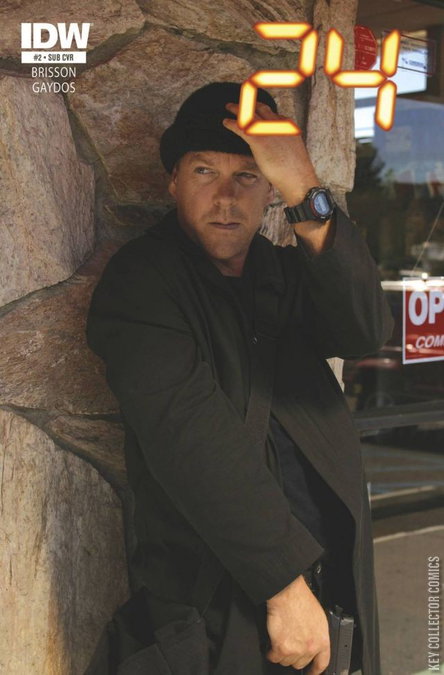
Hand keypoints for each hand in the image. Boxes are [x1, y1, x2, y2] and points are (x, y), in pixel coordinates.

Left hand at [223, 102, 333, 254]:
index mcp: (288, 127)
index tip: (255, 109)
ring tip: (229, 107)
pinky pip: (241, 127)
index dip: (262, 110)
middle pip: (261, 108)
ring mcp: (268, 131)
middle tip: (240, 101)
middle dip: (249, 103)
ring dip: (237, 109)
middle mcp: (278, 124)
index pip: (273, 114)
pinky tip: (225, 122)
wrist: (298, 179)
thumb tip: (278, 152)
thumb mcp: (292, 153)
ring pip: (249, 114)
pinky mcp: (259, 141)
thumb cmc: (296, 171)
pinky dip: (232, 123)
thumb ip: (284, 146)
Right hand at [266, 574, 330, 672]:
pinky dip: (271, 652)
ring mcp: (295, 650)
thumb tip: (312, 641)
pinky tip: (272, 643)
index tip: (311, 673)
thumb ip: (316, 634)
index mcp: (322, 640)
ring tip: (281, 638)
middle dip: (294, 655)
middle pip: (301, 663)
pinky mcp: (281, 648)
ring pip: (286, 661)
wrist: (288, 593)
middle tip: (290, 645)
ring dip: (282, 653)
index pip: (322, 663)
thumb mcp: (318, 618)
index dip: (315, 670)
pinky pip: (274, 657)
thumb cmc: (301, 599)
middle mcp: (310, 647)